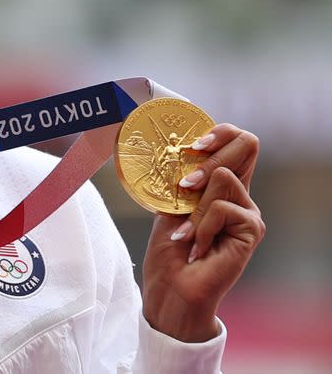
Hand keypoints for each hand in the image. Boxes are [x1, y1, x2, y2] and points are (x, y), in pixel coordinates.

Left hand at [141, 123, 265, 341]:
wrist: (171, 289)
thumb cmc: (168, 252)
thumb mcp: (169, 206)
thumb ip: (183, 179)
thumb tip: (183, 149)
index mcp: (221, 185)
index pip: (237, 140)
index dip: (220, 132)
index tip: (192, 145)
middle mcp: (240, 194)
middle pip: (248, 144)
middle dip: (209, 157)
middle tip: (185, 184)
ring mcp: (248, 210)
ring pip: (222, 177)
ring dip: (194, 206)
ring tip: (186, 234)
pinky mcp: (252, 228)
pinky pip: (221, 207)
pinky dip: (200, 226)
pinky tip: (197, 247)